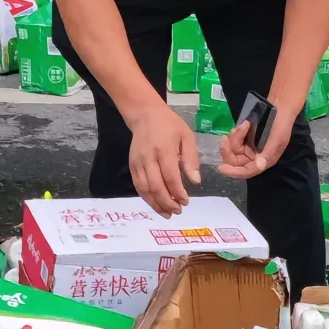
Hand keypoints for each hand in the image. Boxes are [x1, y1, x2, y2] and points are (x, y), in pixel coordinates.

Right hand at [127, 101, 200, 216]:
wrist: (145, 115)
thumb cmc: (169, 125)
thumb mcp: (186, 136)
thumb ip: (191, 159)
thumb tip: (196, 181)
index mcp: (164, 150)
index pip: (170, 177)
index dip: (178, 192)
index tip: (186, 201)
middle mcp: (149, 158)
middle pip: (156, 186)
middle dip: (167, 202)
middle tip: (178, 211)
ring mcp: (138, 163)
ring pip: (145, 189)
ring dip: (156, 204)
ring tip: (167, 213)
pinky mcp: (132, 165)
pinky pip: (138, 186)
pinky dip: (146, 198)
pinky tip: (156, 204)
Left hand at [219, 106, 292, 181]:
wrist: (282, 105)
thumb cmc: (282, 123)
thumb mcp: (277, 139)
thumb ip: (267, 154)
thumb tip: (259, 166)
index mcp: (264, 160)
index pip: (247, 171)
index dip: (234, 171)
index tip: (221, 167)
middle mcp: (256, 156)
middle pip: (236, 160)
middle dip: (229, 150)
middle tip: (225, 138)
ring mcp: (250, 147)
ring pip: (233, 149)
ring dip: (233, 138)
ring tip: (242, 125)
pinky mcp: (246, 138)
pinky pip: (234, 140)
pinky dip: (235, 133)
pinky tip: (241, 125)